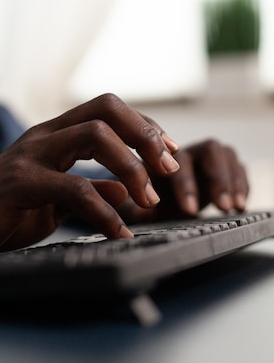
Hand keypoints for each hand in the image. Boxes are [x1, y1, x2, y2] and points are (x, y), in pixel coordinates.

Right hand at [0, 93, 179, 258]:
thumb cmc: (1, 209)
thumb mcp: (53, 197)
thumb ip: (89, 188)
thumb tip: (126, 192)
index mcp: (54, 135)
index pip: (107, 110)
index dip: (144, 127)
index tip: (168, 153)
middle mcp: (45, 136)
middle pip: (106, 109)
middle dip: (145, 135)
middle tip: (168, 169)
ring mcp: (31, 155)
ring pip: (95, 136)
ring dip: (132, 167)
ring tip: (149, 201)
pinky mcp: (21, 183)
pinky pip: (74, 189)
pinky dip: (105, 212)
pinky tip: (119, 232)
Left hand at [117, 139, 248, 222]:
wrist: (157, 207)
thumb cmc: (140, 204)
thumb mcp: (131, 206)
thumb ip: (125, 206)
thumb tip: (120, 212)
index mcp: (158, 154)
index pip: (174, 157)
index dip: (184, 181)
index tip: (188, 209)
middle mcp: (184, 151)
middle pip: (208, 149)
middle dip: (216, 179)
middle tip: (220, 207)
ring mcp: (205, 157)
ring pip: (224, 154)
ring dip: (231, 181)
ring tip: (231, 208)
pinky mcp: (223, 167)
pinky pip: (238, 167)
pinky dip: (242, 184)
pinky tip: (240, 206)